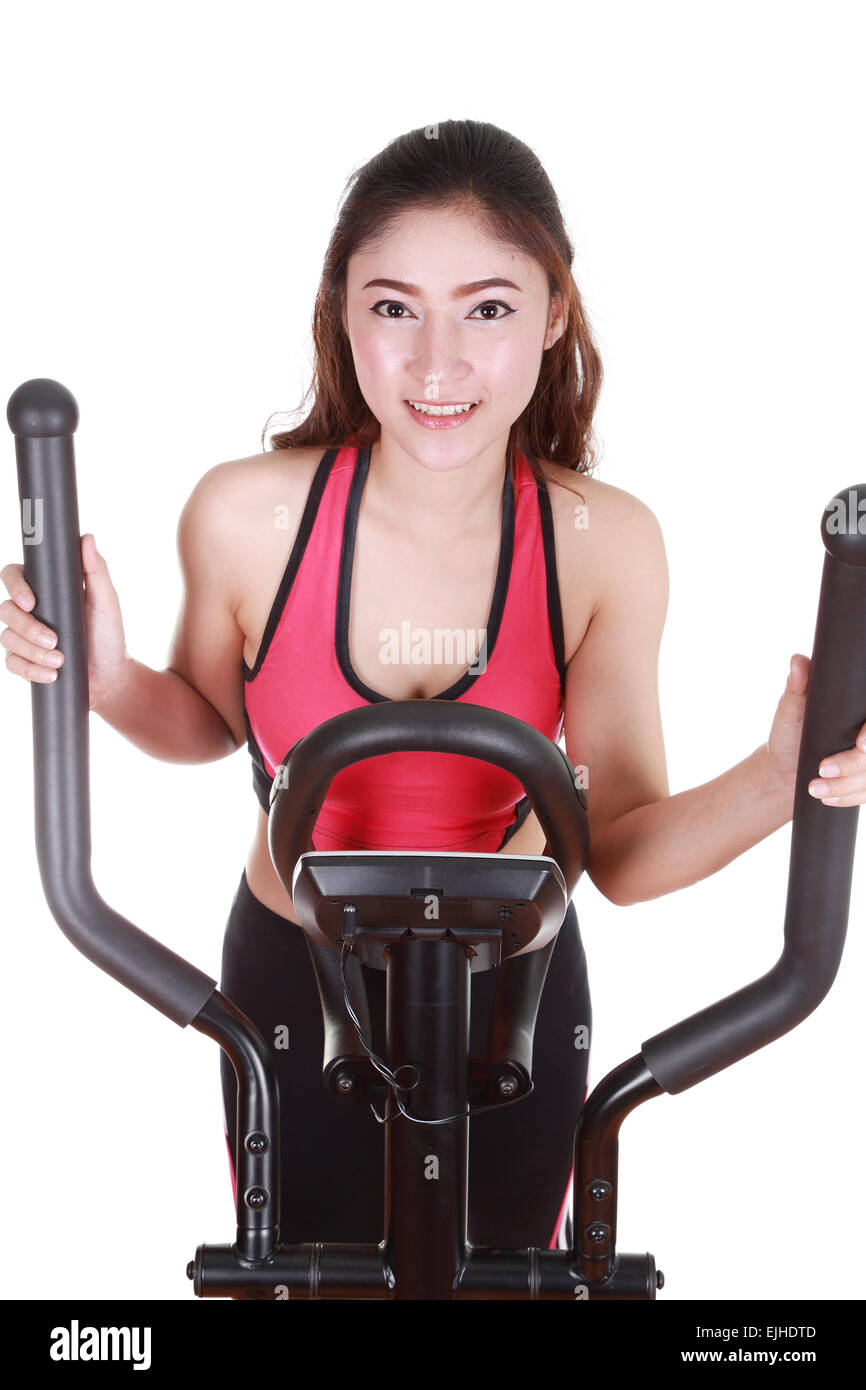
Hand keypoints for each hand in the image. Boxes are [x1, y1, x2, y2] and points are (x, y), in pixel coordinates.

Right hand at [1, 533, 129, 711]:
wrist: (110, 676)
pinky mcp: (24, 661)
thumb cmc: (108, 635)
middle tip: (53, 639)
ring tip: (59, 661)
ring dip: (32, 651)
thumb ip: (96, 570)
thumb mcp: (106, 601)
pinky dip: (31, 670)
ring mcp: (23, 637)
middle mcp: (29, 611)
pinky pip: (12, 663)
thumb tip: (87, 538)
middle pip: (6, 610)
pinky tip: (50, 674)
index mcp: (44, 590)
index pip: (14, 576)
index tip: (31, 602)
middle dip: (27, 627)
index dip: (15, 586)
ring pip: (7, 638)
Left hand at [768, 652, 865, 807]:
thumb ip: (798, 685)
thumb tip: (798, 662)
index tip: (860, 744)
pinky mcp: (865, 779)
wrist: (785, 768)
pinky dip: (848, 798)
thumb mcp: (791, 707)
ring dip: (845, 787)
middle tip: (821, 770)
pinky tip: (828, 799)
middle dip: (851, 766)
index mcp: (859, 711)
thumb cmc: (790, 732)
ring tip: (814, 789)